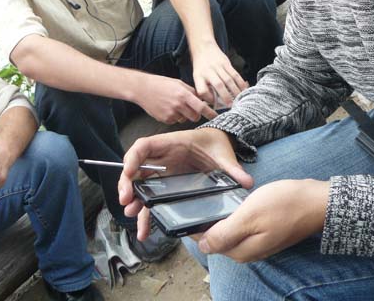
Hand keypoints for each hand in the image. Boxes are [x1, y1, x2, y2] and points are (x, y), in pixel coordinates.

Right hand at [118, 127, 252, 239]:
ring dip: (135, 201)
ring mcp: (163, 172)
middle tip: (127, 202)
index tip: (128, 173)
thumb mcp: (224, 154)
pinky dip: (147, 213)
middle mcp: (162, 158)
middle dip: (128, 184)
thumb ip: (232, 168)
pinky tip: (145, 230)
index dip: (133, 158)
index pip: (144, 146)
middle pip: (136, 168)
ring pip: (141, 186)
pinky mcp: (166, 185)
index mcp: (171, 143)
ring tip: (133, 217)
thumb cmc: (216, 144)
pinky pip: (152, 199)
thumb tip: (246, 182)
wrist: (219, 144)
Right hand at [133, 74, 216, 123]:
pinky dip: (175, 116)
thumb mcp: (179, 83)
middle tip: (191, 108)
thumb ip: (191, 92)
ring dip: (184, 115)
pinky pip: (175, 121)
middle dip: (196, 114)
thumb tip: (202, 99)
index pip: (201, 107)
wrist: (142, 89)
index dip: (210, 113)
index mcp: (184, 95)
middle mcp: (178, 105)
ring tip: (175, 105)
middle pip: (195, 117)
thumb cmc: (161, 84)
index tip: (215, 116)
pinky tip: (168, 108)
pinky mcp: (165, 120)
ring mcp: (171, 114)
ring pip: (185, 119)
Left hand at [192, 42, 247, 106]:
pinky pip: (235, 74)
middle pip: (218, 85)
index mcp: (198, 76)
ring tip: (239, 99)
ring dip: (235, 91)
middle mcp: (208, 71)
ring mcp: (218, 66)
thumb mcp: (197, 77)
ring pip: (229, 80)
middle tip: (231, 105)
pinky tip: (243, 89)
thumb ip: (204, 88)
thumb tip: (215, 103)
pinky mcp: (226, 62)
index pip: (202, 90)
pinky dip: (240, 82)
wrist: (203, 48)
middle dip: (226, 97)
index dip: (209, 99)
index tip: (214, 104)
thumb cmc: (201, 67)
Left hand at [197, 178, 329, 261]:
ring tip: (215, 197)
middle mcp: (249, 251)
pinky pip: (244, 227)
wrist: (316, 201)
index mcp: (241, 251)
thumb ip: (225, 233)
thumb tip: (203, 247)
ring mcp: (259, 242)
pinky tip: (236, 201)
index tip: (189, 207)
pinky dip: (236, 216)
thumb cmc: (284, 205)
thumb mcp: (249, 216)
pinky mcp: (267, 232)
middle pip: (219, 239)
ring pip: (232, 232)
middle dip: (207, 222)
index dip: (196, 226)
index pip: (208, 242)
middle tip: (200, 197)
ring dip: (222, 218)